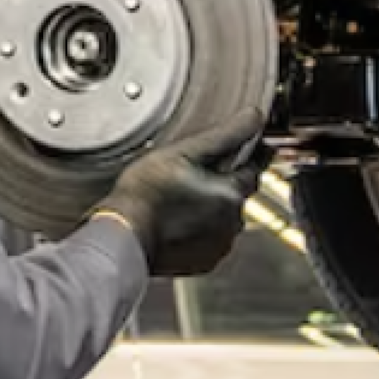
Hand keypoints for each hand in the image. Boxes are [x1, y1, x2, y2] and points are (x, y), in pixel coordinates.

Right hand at [91, 108, 270, 277]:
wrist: (124, 234)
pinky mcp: (204, 261)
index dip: (252, 155)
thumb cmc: (146, 193)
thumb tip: (253, 118)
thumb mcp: (182, 152)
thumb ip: (224, 135)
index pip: (254, 168)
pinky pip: (210, 238)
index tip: (252, 147)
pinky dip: (200, 229)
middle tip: (192, 172)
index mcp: (230, 193)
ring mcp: (218, 245)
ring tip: (179, 197)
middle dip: (221, 182)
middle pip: (236, 193)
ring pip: (223, 217)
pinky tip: (177, 219)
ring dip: (210, 207)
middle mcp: (232, 222)